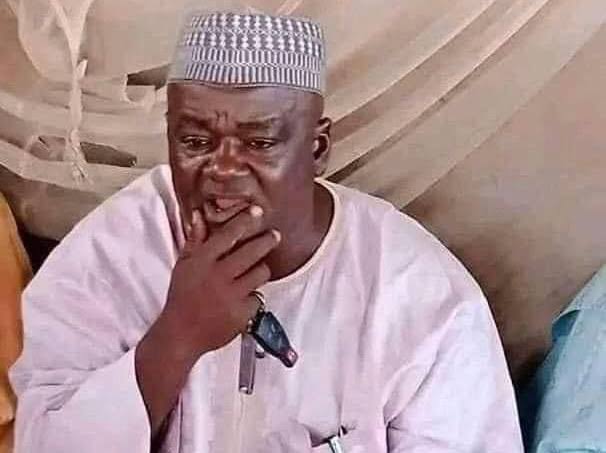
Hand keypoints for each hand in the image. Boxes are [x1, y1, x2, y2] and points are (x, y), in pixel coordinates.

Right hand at [159, 205, 280, 360]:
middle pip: (252, 252)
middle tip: (275, 235)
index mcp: (202, 262)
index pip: (228, 235)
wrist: (180, 334)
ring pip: (260, 273)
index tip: (257, 211)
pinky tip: (243, 299)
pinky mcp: (241, 313)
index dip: (245, 221)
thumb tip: (200, 216)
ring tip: (257, 270)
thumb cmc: (181, 297)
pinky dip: (253, 297)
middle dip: (267, 241)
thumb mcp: (184, 266)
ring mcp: (231, 295)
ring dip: (261, 270)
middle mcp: (218, 276)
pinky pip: (258, 297)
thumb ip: (195, 241)